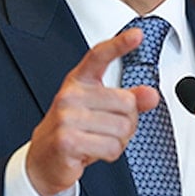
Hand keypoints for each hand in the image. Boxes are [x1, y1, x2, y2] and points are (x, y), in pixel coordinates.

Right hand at [25, 27, 161, 195]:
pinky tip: (94, 152)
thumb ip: (128, 101)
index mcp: (78, 82)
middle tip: (108, 130)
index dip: (119, 44)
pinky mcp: (68, 140)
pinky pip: (111, 147)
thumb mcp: (101, 112)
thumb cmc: (73, 133)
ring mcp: (67, 117)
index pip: (99, 56)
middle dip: (127, 123)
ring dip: (118, 141)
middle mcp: (70, 95)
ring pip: (122, 128)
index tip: (138, 34)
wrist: (44, 161)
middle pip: (126, 103)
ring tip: (99, 142)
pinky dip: (110, 155)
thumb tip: (151, 95)